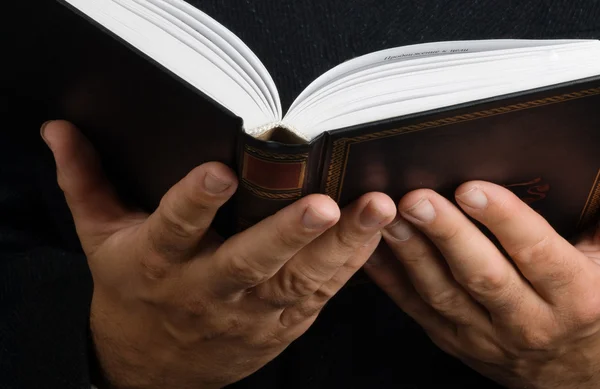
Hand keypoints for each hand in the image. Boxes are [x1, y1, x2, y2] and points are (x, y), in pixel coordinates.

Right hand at [42, 120, 396, 388]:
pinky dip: (351, 266)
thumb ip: (86, 182)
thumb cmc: (131, 290)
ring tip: (376, 210)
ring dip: (342, 246)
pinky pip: (320, 295)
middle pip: (248, 261)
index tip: (220, 171)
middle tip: (323, 203)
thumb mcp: (101, 238)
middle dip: (286, 234)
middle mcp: (206, 288)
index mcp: (158, 260)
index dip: (195, 202)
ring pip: (299, 280)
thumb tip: (58, 131)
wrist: (154, 368)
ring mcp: (249, 311)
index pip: (174, 227)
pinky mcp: (282, 324)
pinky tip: (375, 235)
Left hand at [365, 181, 599, 388]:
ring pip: (443, 294)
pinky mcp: (453, 342)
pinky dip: (391, 280)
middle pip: (482, 274)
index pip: (536, 252)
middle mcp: (529, 321)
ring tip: (388, 218)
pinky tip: (371, 251)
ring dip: (412, 254)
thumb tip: (587, 174)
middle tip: (416, 199)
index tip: (471, 188)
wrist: (576, 379)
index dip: (503, 219)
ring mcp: (486, 337)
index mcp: (575, 296)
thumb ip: (596, 226)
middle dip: (446, 234)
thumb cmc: (588, 308)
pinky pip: (417, 309)